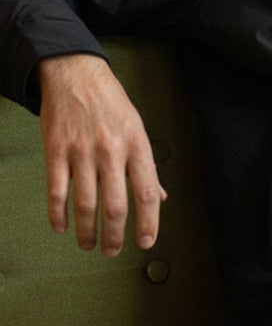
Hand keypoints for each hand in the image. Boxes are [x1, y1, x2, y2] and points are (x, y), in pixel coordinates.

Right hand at [38, 54, 166, 256]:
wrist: (77, 74)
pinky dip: (59, 214)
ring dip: (87, 231)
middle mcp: (112, 149)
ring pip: (86, 203)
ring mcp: (82, 151)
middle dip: (116, 235)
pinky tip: (62, 227)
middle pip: (116, 204)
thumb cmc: (110, 101)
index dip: (149, 221)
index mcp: (137, 143)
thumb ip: (146, 164)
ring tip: (89, 244)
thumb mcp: (137, 127)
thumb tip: (160, 195)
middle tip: (113, 251)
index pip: (148, 191)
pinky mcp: (56, 151)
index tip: (147, 241)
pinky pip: (57, 191)